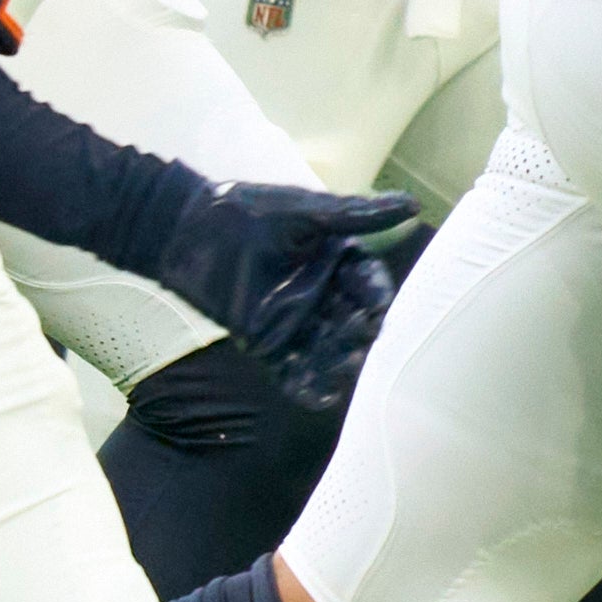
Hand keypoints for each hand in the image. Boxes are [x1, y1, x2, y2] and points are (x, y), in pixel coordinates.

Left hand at [156, 178, 417, 411]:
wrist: (187, 231)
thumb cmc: (249, 210)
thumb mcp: (307, 212)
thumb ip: (358, 215)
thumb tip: (414, 205)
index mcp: (336, 259)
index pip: (366, 281)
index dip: (374, 293)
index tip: (377, 305)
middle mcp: (321, 292)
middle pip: (351, 319)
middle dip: (359, 333)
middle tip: (363, 343)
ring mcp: (294, 319)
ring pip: (326, 347)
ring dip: (338, 362)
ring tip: (345, 372)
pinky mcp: (265, 341)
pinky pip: (291, 368)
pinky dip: (305, 384)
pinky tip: (319, 397)